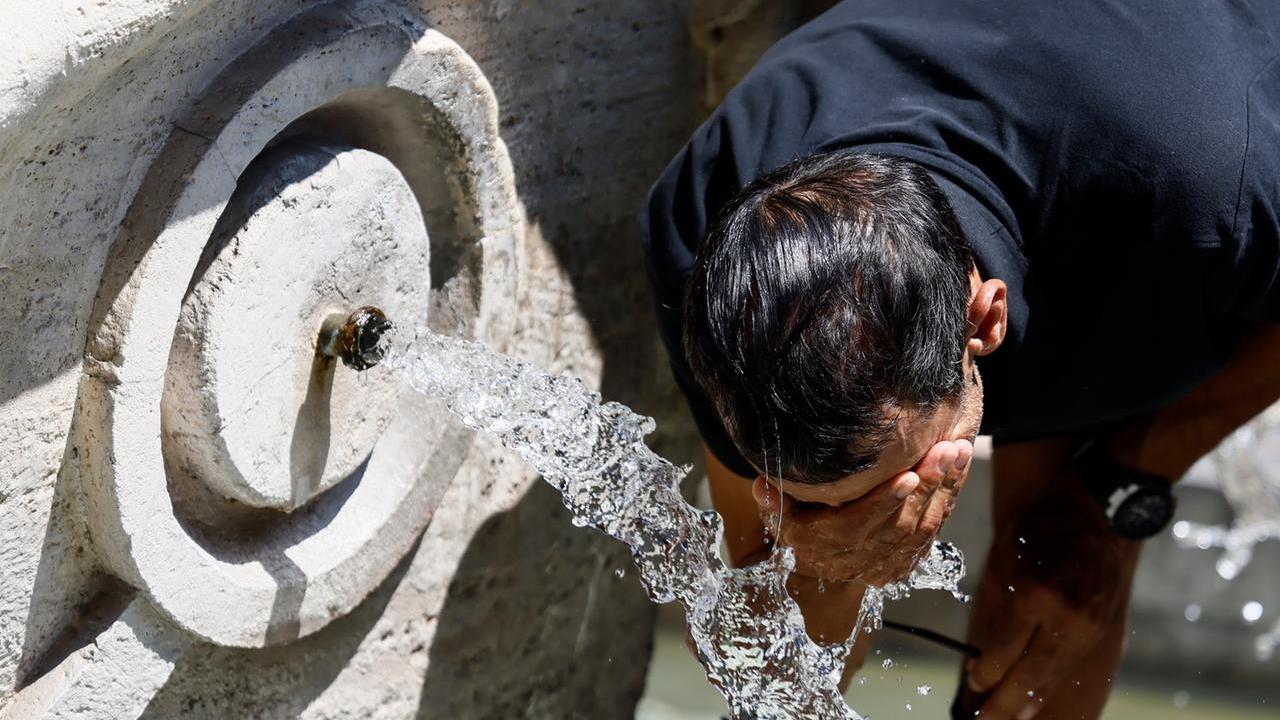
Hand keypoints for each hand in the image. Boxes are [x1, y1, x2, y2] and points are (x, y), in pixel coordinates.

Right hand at [750, 438, 973, 585]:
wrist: (823, 555)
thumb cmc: (801, 520)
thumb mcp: (781, 512)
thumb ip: (774, 500)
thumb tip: (762, 485)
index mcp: (824, 546)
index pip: (857, 526)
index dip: (884, 502)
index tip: (907, 475)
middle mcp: (856, 561)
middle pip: (898, 526)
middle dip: (926, 487)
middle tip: (944, 450)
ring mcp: (884, 564)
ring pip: (921, 528)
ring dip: (943, 489)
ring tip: (957, 451)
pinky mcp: (905, 561)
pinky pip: (933, 530)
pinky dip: (948, 498)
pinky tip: (959, 468)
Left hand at [961, 471, 1140, 718]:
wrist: (1098, 510)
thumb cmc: (1041, 527)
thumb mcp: (1007, 559)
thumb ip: (998, 608)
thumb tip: (984, 656)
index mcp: (1035, 595)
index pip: (1004, 651)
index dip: (986, 673)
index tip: (973, 682)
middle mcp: (1066, 617)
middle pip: (1030, 675)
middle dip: (1003, 704)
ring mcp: (1089, 627)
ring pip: (1053, 677)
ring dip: (1028, 703)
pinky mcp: (1103, 631)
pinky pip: (1070, 667)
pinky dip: (1050, 685)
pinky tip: (1035, 700)